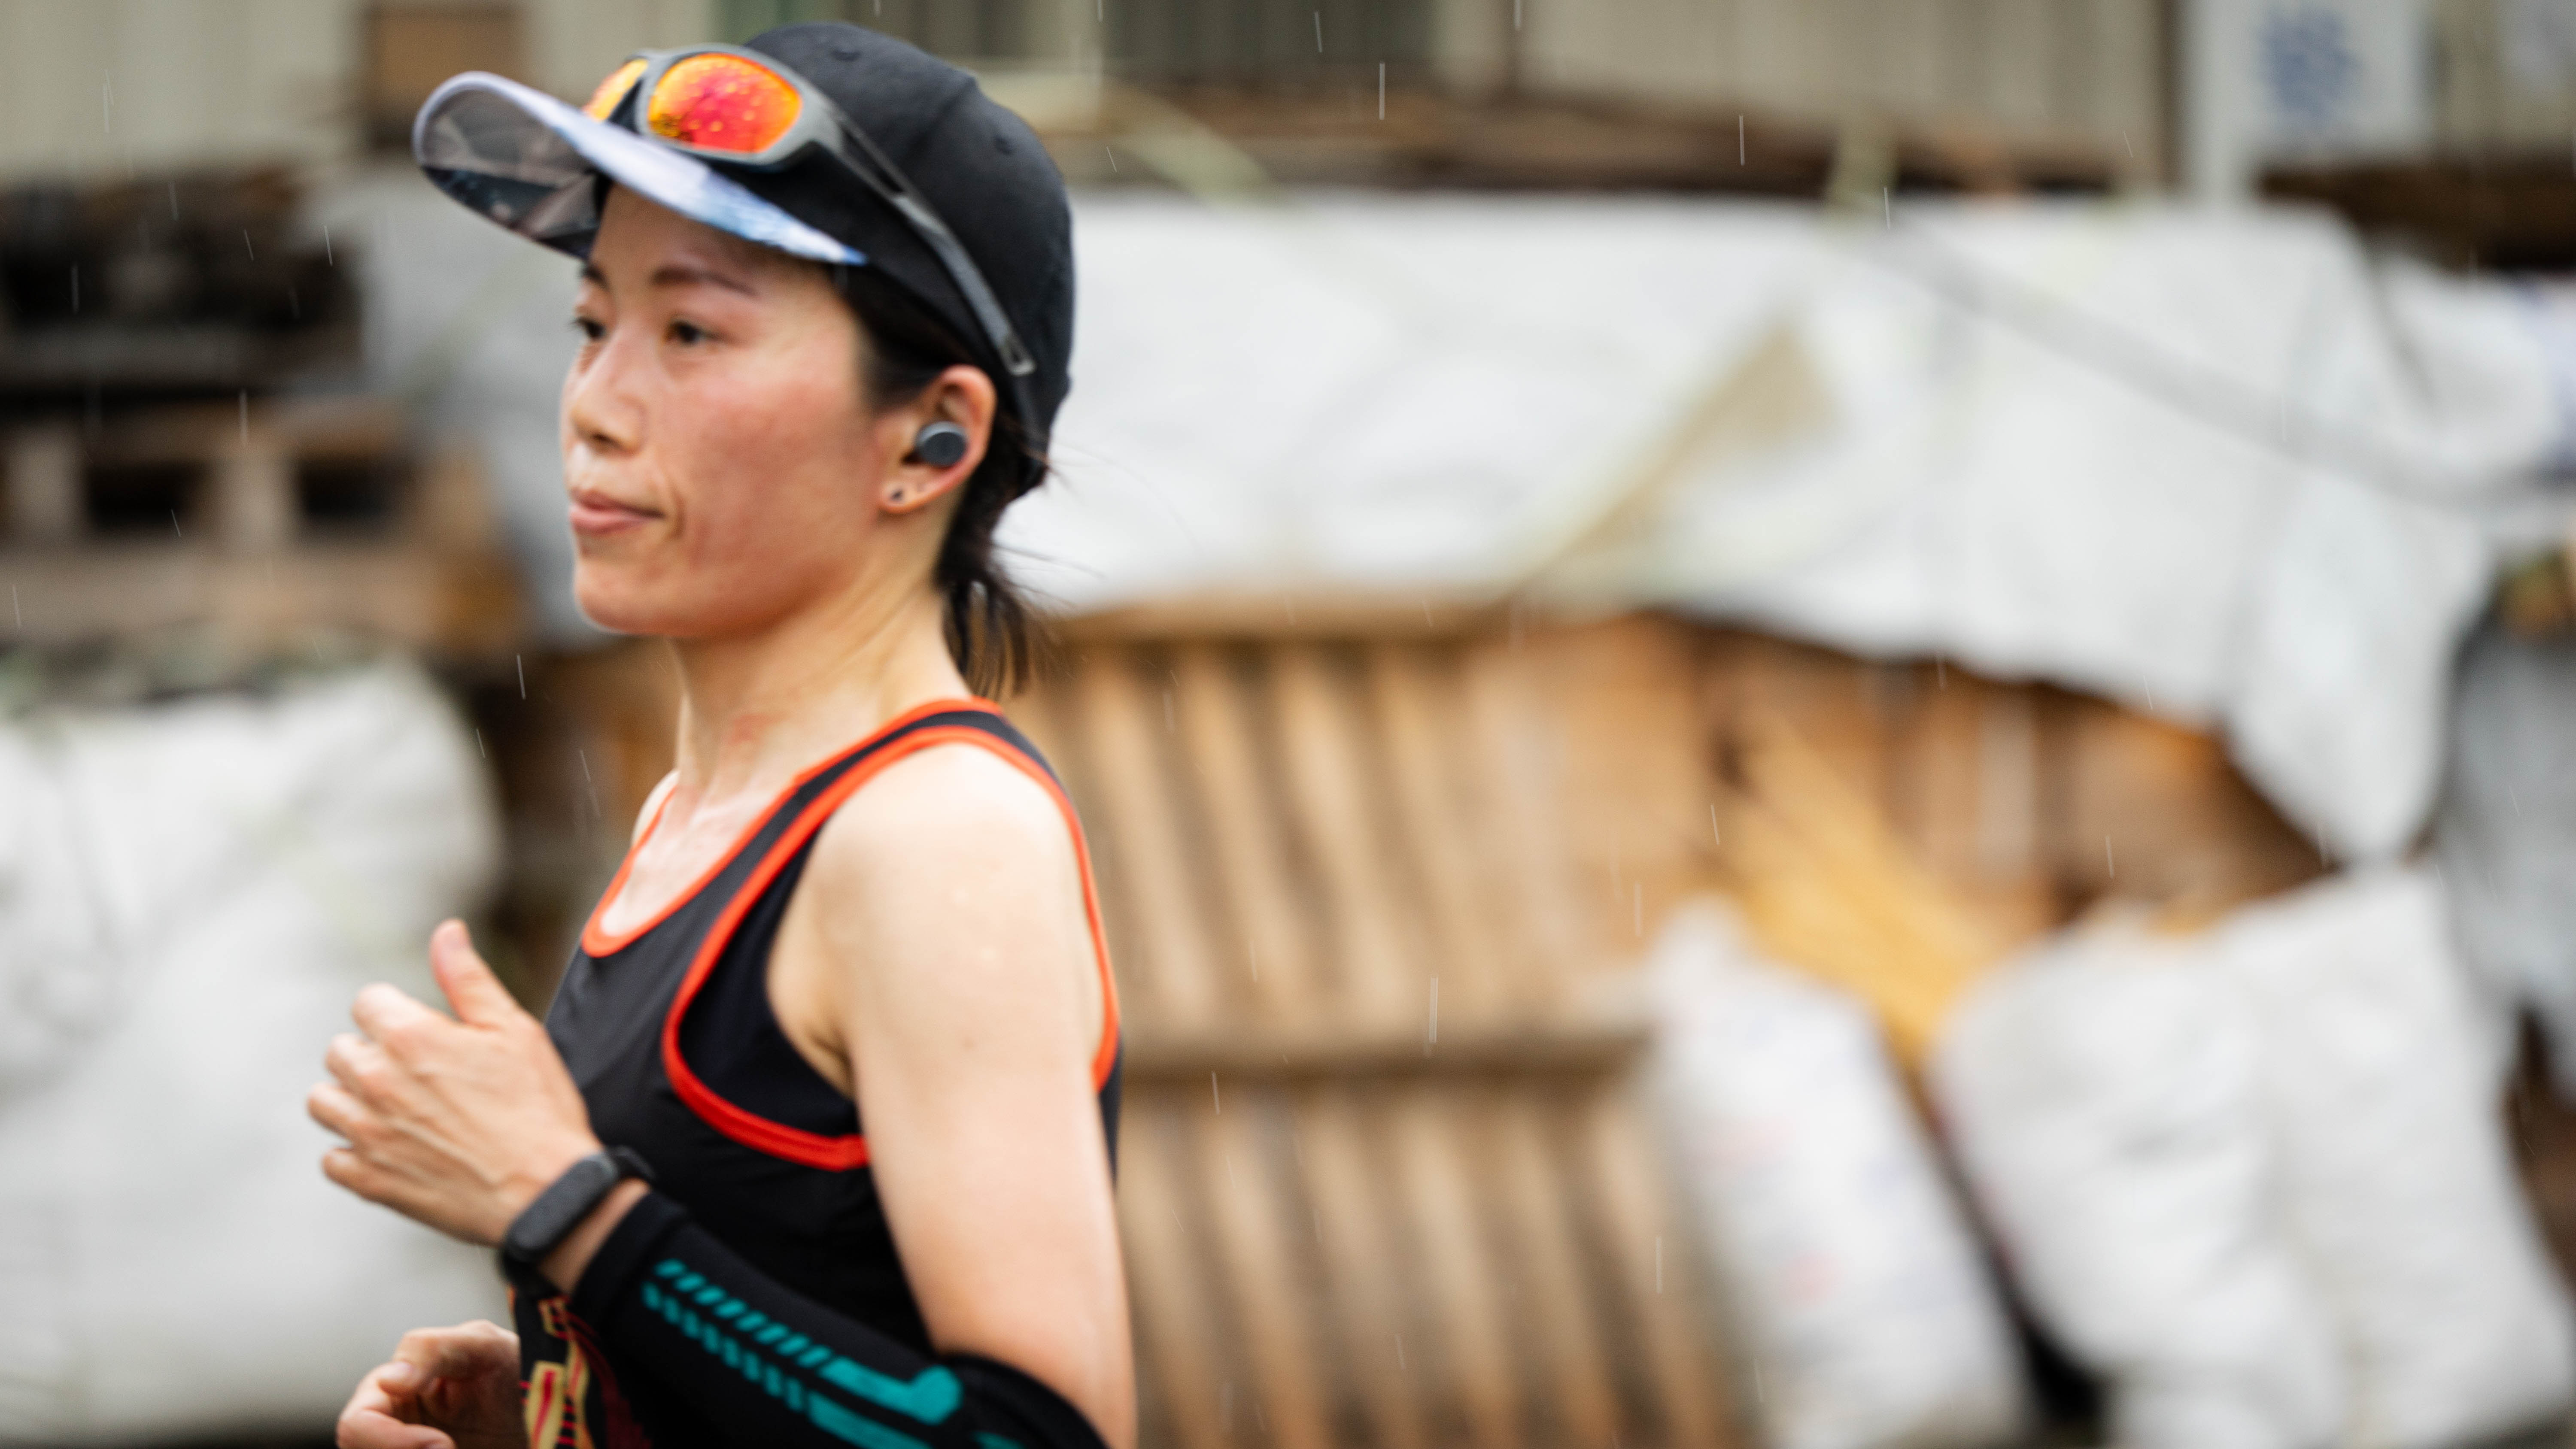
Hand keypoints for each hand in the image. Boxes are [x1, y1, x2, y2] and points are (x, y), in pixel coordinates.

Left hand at [309, 919, 600, 1244]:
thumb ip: (468, 978)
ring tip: (394, 1107)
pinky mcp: (370, 1180)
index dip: (399, 1011)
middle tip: (420, 1071)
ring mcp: (368, 1135)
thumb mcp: (513, 1029)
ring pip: (322, 1101)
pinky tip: (393, 1147)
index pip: (367, 1001)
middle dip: (372, 1052)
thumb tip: (446, 932)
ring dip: (350, 1098)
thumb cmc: (538, 1108)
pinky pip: (332, 1159)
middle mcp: (376, 1082)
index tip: (428, 1031)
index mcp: (410, 1038)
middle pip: (339, 1049)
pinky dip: (354, 1152)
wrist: (546, 1191)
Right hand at [337, 1320, 521, 1448]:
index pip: (357, 1425)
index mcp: (391, 1390)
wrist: (548, 1408)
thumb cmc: (515, 1369)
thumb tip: (389, 1379)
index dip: (390, 1442)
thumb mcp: (485, 1347)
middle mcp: (390, 1423)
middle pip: (361, 1448)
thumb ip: (433, 1350)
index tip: (444, 1444)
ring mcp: (404, 1443)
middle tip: (454, 1448)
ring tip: (465, 1446)